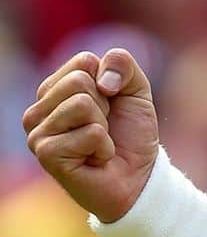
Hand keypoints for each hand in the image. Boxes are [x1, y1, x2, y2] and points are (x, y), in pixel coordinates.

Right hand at [23, 49, 158, 222]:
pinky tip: (95, 159)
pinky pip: (89, 132)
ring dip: (103, 126)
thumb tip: (101, 81)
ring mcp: (38, 133)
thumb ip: (122, 63)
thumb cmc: (131, 132)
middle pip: (79, 81)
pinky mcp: (46, 154)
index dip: (111, 81)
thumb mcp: (135, 88)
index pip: (84, 61)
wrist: (138, 176)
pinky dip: (104, 146)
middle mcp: (39, 109)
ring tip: (98, 143)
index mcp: (56, 89)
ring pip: (81, 104)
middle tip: (104, 127)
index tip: (111, 103)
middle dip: (106, 104)